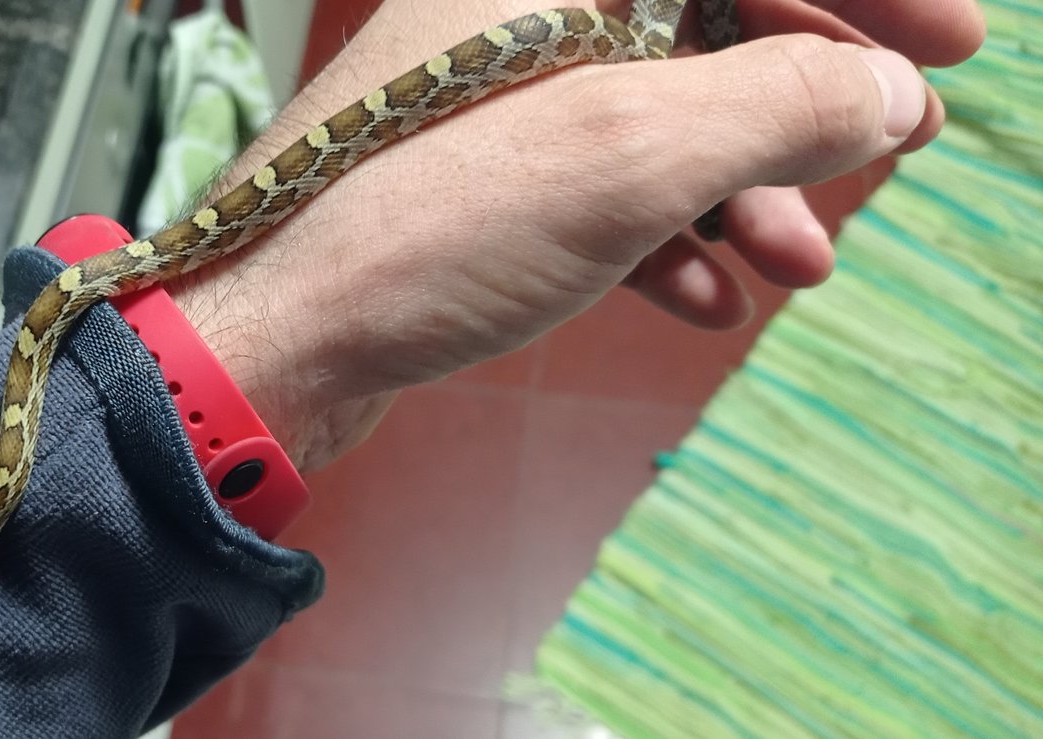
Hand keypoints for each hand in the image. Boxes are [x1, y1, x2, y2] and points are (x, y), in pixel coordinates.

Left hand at [168, 0, 984, 470]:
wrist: (271, 343)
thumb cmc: (416, 229)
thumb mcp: (629, 154)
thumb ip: (778, 105)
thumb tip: (880, 94)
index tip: (942, 48)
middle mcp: (510, 9)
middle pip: (699, 19)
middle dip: (802, 96)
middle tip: (897, 143)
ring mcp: (484, 93)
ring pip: (650, 113)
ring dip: (740, 187)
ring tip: (797, 260)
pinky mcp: (465, 177)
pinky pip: (592, 184)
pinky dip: (658, 236)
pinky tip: (701, 298)